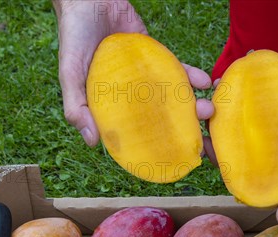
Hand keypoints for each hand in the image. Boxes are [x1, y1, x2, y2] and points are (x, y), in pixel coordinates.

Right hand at [53, 0, 212, 146]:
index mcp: (110, 106)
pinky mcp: (156, 57)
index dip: (151, 146)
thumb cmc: (73, 37)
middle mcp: (130, 96)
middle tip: (199, 135)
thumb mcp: (70, 74)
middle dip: (179, 126)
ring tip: (207, 109)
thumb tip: (93, 142)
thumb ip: (76, 107)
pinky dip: (191, 76)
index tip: (170, 158)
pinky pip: (176, 69)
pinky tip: (204, 81)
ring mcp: (145, 77)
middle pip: (158, 117)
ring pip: (171, 96)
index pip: (133, 132)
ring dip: (191, 104)